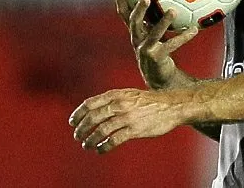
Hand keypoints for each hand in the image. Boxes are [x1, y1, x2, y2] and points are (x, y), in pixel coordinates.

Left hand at [69, 88, 186, 153]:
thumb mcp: (128, 94)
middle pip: (92, 118)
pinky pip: (114, 140)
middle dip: (82, 129)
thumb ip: (112, 100)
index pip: (89, 104)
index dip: (78, 114)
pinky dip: (104, 146)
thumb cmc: (148, 101)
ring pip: (101, 130)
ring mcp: (127, 117)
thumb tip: (93, 110)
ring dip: (90, 139)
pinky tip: (100, 150)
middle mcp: (119, 104)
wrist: (171, 106)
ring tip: (86, 145)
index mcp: (115, 94)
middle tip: (77, 136)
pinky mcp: (135, 130)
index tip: (72, 123)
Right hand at [115, 0, 198, 88]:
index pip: (124, 15)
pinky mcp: (157, 58)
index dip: (120, 1)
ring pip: (154, 34)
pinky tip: (194, 29)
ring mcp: (146, 50)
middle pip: (134, 23)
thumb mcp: (153, 33)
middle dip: (139, 9)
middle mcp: (137, 40)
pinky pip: (171, 45)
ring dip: (163, 22)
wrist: (159, 77)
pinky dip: (183, 36)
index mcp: (135, 32)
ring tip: (173, 11)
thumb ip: (155, 18)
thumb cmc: (158, 50)